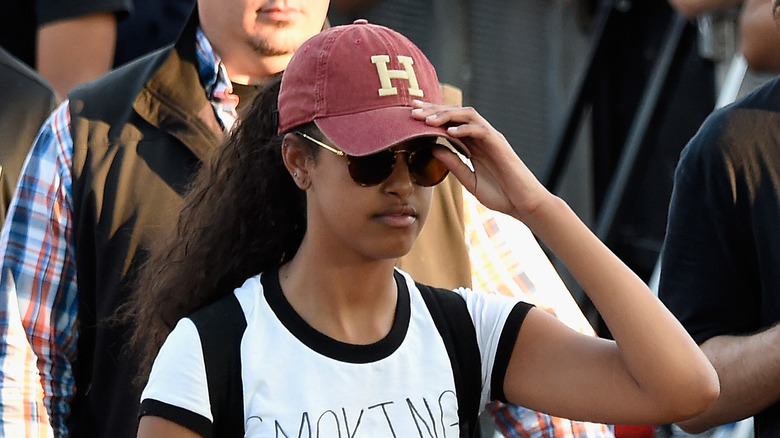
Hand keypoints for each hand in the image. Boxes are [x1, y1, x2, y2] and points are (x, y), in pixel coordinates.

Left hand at [411, 100, 550, 219]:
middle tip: (411, 110)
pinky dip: (465, 128)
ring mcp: (492, 138)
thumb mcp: (469, 179)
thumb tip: (432, 148)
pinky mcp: (499, 144)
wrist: (524, 204)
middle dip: (433, 110)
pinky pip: (481, 130)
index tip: (410, 116)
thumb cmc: (501, 194)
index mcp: (473, 145)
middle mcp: (482, 137)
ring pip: (468, 115)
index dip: (430, 117)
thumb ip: (453, 163)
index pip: (449, 124)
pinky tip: (450, 131)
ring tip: (427, 120)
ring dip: (446, 115)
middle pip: (455, 114)